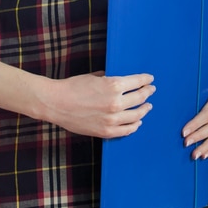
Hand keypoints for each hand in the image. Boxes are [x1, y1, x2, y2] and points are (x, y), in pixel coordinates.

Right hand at [40, 71, 155, 138]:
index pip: (138, 82)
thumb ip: (109, 80)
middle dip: (147, 93)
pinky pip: (126, 130)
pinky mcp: (106, 131)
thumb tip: (120, 82)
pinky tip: (137, 122)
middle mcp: (116, 102)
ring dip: (144, 110)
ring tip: (147, 107)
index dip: (146, 80)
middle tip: (151, 91)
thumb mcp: (94, 77)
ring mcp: (112, 119)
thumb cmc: (73, 87)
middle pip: (140, 98)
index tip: (150, 79)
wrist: (56, 103)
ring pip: (136, 115)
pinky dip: (134, 126)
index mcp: (114, 85)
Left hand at [181, 87, 207, 159]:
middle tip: (186, 143)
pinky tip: (203, 155)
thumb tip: (170, 105)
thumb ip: (187, 97)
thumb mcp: (193, 90)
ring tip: (194, 154)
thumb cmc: (195, 91)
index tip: (184, 132)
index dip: (196, 124)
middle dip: (199, 136)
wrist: (203, 92)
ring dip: (205, 146)